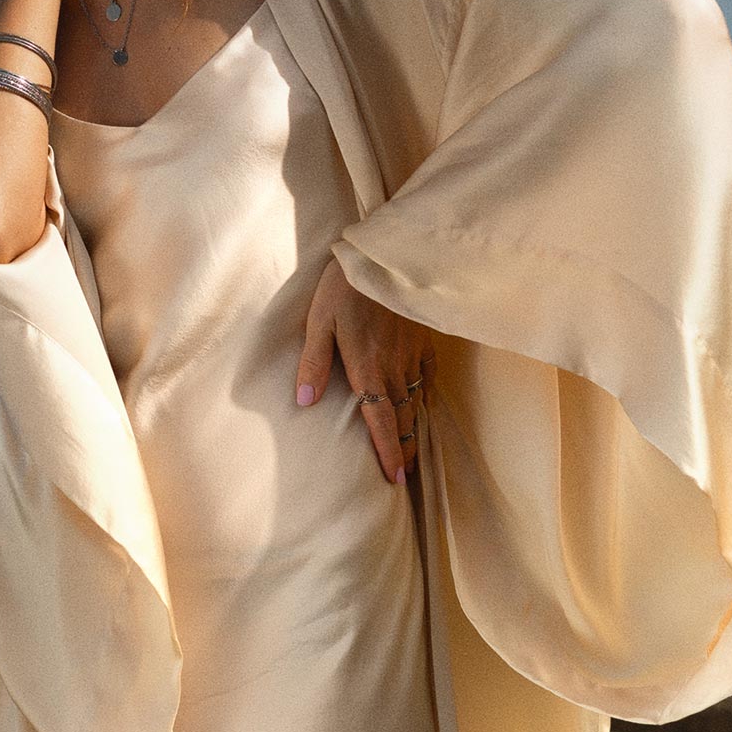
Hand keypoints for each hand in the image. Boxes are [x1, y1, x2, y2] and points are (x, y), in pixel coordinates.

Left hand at [295, 255, 436, 482]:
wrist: (384, 254)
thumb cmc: (344, 286)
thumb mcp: (319, 321)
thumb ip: (313, 363)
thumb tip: (305, 403)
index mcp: (367, 368)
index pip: (380, 420)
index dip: (387, 451)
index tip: (394, 478)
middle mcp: (394, 367)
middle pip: (401, 416)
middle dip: (403, 448)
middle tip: (404, 475)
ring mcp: (412, 352)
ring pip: (415, 399)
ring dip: (413, 426)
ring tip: (412, 449)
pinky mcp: (421, 337)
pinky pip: (427, 374)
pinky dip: (425, 394)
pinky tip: (423, 402)